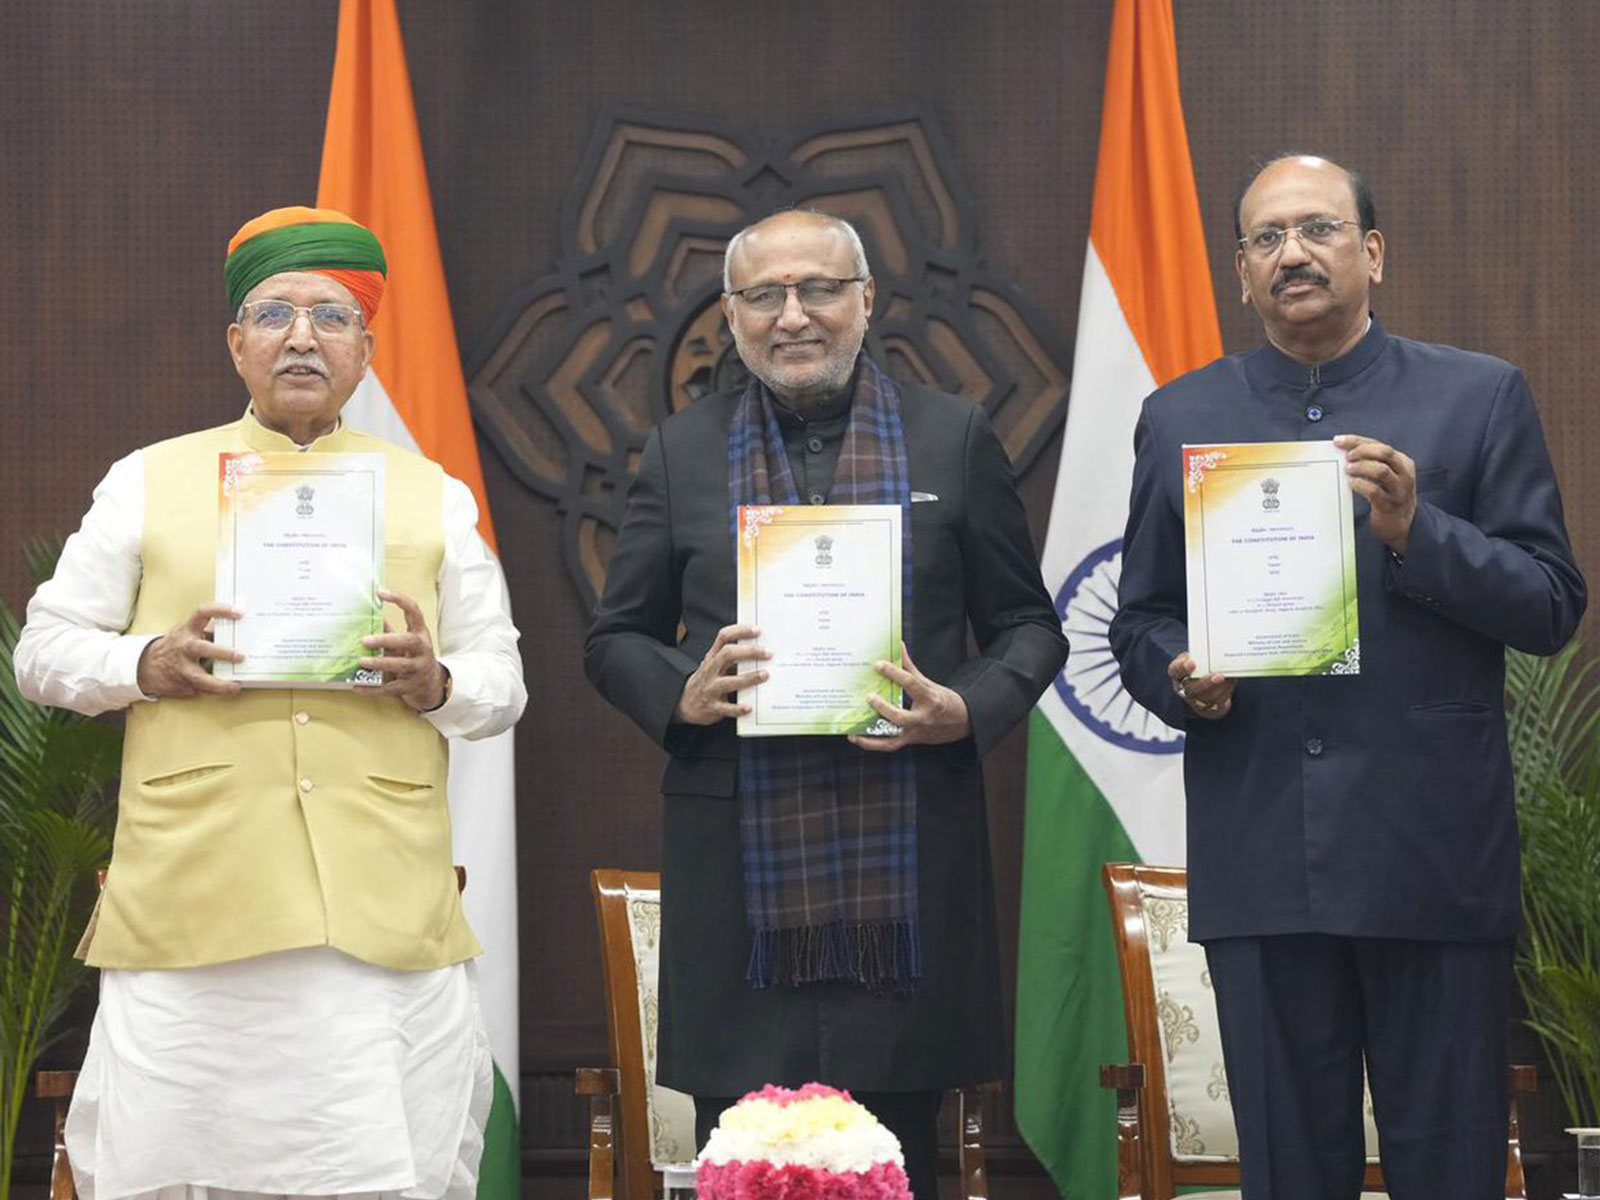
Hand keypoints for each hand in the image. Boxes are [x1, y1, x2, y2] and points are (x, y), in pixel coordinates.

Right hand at [136, 604, 245, 698]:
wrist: (147, 666)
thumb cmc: (177, 646)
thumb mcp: (188, 633)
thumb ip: (210, 632)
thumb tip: (238, 628)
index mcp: (188, 630)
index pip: (202, 614)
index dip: (220, 611)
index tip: (239, 613)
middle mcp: (185, 648)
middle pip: (201, 648)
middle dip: (222, 653)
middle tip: (241, 656)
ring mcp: (182, 668)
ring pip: (200, 678)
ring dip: (219, 684)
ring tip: (235, 686)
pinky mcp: (183, 684)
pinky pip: (202, 689)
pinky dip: (216, 690)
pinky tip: (229, 688)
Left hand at [358, 590, 447, 711]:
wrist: (430, 683)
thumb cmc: (412, 655)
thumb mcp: (404, 641)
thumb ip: (388, 630)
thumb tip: (366, 615)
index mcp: (420, 633)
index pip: (414, 611)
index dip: (399, 600)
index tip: (380, 593)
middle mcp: (423, 649)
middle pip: (408, 642)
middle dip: (386, 640)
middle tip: (365, 640)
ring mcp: (418, 668)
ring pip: (400, 666)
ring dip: (380, 663)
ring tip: (362, 661)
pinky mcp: (411, 686)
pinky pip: (391, 688)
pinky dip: (373, 689)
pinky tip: (358, 687)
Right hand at [674, 623, 769, 724]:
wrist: (686, 704)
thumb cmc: (708, 681)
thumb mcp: (715, 665)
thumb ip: (733, 658)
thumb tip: (761, 652)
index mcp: (713, 657)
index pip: (724, 637)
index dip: (740, 631)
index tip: (757, 631)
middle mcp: (710, 670)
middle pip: (727, 654)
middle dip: (749, 652)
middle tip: (767, 653)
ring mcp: (710, 689)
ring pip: (728, 681)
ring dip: (748, 678)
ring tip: (765, 675)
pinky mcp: (712, 707)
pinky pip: (726, 708)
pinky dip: (738, 708)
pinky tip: (750, 708)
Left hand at [848, 643, 971, 752]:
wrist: (963, 722)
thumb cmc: (944, 700)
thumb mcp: (929, 683)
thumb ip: (910, 668)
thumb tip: (898, 646)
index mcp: (930, 699)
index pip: (911, 684)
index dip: (894, 673)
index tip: (878, 664)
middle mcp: (922, 718)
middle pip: (900, 717)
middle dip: (883, 708)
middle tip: (869, 697)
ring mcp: (915, 732)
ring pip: (892, 738)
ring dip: (871, 736)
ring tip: (853, 730)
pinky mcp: (911, 741)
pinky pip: (890, 745)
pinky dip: (873, 744)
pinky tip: (858, 738)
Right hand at [1168, 652, 1233, 720]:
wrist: (1204, 688)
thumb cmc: (1199, 668)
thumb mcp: (1195, 658)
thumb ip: (1200, 655)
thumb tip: (1212, 651)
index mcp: (1177, 675)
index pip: (1175, 671)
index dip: (1181, 668)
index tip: (1192, 663)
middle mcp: (1183, 690)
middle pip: (1191, 689)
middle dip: (1206, 683)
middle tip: (1219, 676)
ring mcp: (1194, 702)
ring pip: (1206, 698)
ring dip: (1220, 688)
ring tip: (1229, 678)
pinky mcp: (1208, 710)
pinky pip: (1217, 705)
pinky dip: (1226, 693)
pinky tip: (1231, 683)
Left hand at [1335, 433, 1416, 554]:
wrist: (1400, 525)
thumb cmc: (1388, 496)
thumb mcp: (1386, 476)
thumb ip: (1371, 462)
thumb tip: (1343, 450)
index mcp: (1403, 463)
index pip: (1380, 445)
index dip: (1357, 441)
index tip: (1338, 441)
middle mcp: (1404, 474)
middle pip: (1385, 453)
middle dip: (1362, 451)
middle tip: (1347, 457)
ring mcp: (1398, 491)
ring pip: (1381, 471)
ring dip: (1361, 467)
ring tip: (1348, 470)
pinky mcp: (1389, 506)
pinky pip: (1374, 491)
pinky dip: (1360, 484)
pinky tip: (1351, 483)